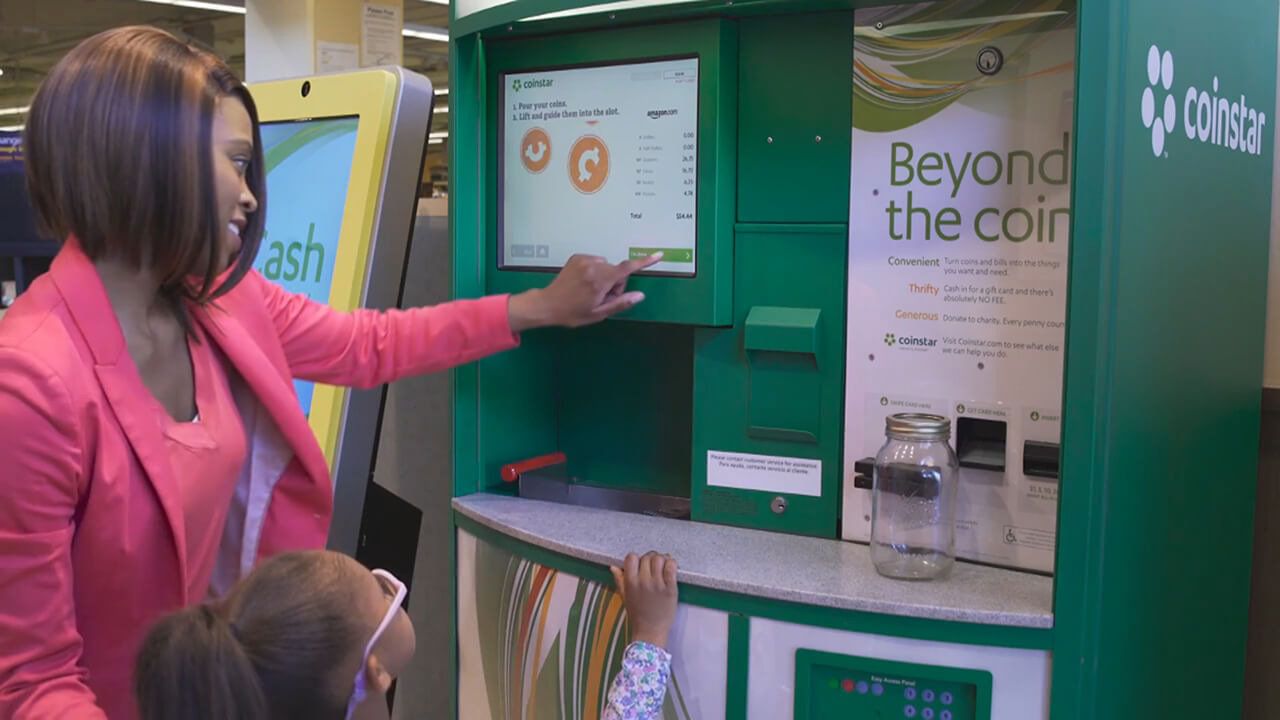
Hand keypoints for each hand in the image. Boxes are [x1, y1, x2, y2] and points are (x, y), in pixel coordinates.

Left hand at [507, 252, 662, 331]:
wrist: (548, 304)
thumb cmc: (573, 313)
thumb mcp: (598, 314)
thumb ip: (621, 303)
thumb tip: (640, 295)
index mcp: (600, 281)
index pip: (627, 269)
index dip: (645, 262)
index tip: (658, 255)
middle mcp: (593, 266)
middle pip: (617, 271)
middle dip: (615, 283)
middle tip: (601, 298)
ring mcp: (584, 260)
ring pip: (607, 266)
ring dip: (604, 277)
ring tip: (590, 291)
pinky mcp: (577, 257)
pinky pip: (595, 262)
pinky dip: (594, 271)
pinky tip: (583, 283)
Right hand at [610, 551, 677, 649]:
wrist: (650, 631)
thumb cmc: (638, 615)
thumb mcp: (625, 597)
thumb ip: (620, 580)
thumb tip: (613, 567)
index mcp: (630, 582)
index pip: (631, 557)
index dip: (637, 558)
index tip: (641, 564)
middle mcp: (643, 581)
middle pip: (647, 556)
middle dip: (651, 558)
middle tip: (654, 566)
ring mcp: (657, 584)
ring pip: (660, 558)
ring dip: (662, 559)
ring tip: (664, 566)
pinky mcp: (671, 588)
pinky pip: (671, 567)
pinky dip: (672, 563)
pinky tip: (671, 567)